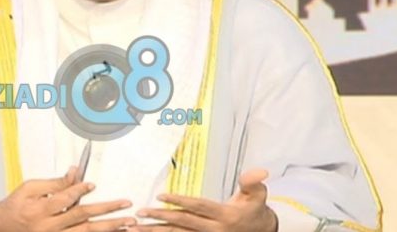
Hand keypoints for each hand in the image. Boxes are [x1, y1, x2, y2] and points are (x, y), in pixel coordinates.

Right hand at [0, 166, 136, 231]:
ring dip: (109, 228)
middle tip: (126, 205)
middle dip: (107, 211)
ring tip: (128, 224)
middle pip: (82, 219)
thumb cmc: (13, 209)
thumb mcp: (28, 190)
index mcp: (40, 211)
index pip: (64, 200)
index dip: (79, 190)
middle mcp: (49, 228)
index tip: (92, 184)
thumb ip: (54, 183)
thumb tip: (74, 172)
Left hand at [128, 169, 277, 231]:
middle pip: (183, 224)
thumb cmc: (254, 211)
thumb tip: (260, 171)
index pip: (198, 207)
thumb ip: (253, 182)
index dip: (179, 201)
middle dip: (160, 219)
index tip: (160, 196)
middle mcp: (214, 230)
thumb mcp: (257, 195)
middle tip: (140, 213)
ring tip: (135, 228)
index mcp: (225, 216)